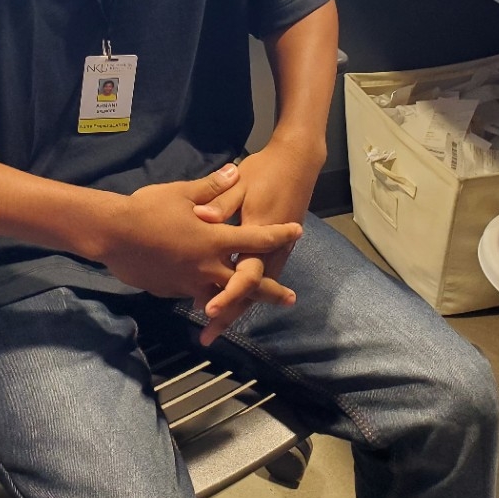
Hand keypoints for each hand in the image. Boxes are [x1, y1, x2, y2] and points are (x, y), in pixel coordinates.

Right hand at [101, 162, 298, 314]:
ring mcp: (191, 282)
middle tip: (290, 298)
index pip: (256, 237)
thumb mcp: (182, 192)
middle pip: (248, 282)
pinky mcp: (173, 290)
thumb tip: (233, 171)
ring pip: (222, 295)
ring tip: (250, 306)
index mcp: (214, 239)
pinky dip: (207, 296)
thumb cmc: (149, 209)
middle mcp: (208, 265)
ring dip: (239, 301)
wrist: (114, 235)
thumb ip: (211, 187)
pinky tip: (208, 299)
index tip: (296, 231)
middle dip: (271, 291)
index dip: (278, 234)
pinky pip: (196, 295)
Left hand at [192, 143, 311, 343]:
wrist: (297, 162)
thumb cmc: (265, 170)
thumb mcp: (241, 182)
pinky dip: (245, 293)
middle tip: (208, 335)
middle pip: (251, 291)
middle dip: (229, 313)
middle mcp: (270, 249)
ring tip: (214, 327)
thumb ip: (221, 201)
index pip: (245, 274)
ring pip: (257, 288)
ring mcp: (277, 251)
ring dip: (237, 307)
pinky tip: (230, 301)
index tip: (208, 309)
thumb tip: (201, 218)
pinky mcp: (277, 249)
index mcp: (259, 233)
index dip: (227, 294)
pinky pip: (260, 277)